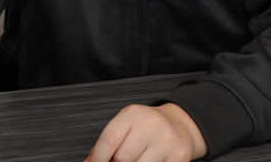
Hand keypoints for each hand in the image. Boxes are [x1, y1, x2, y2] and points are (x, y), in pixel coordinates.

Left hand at [84, 102, 206, 161]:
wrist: (179, 126)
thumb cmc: (147, 126)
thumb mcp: (126, 124)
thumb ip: (109, 141)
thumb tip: (90, 161)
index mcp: (133, 114)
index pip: (109, 140)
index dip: (98, 157)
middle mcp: (151, 125)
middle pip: (123, 158)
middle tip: (118, 160)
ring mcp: (167, 142)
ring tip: (135, 159)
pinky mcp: (179, 157)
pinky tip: (148, 161)